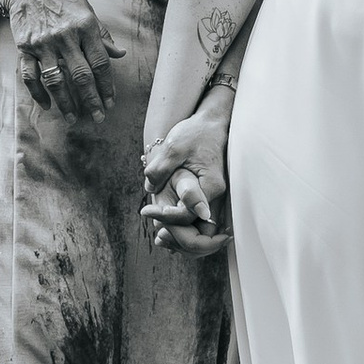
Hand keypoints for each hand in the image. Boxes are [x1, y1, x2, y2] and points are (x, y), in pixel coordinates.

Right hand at [3, 0, 113, 118]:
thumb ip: (102, 35)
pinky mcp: (25, 47)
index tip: (111, 103)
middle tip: (98, 118)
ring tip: (73, 118)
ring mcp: (43, 43)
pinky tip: (47, 105)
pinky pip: (30, 76)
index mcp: (85, 27)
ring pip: (56, 80)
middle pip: (81, 76)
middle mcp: (65, 37)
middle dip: (91, 100)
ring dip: (65, 102)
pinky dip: (38, 93)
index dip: (107, 86)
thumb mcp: (87, 9)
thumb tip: (120, 54)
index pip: (100, 63)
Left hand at [141, 101, 230, 250]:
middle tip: (157, 238)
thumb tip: (149, 189)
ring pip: (205, 231)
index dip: (168, 218)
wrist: (211, 124)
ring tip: (161, 238)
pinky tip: (168, 228)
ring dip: (185, 238)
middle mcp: (217, 196)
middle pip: (203, 232)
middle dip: (180, 239)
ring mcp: (215, 198)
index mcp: (210, 185)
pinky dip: (187, 229)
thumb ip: (161, 169)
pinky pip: (201, 221)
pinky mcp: (210, 196)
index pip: (190, 215)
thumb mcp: (174, 147)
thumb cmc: (195, 133)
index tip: (147, 211)